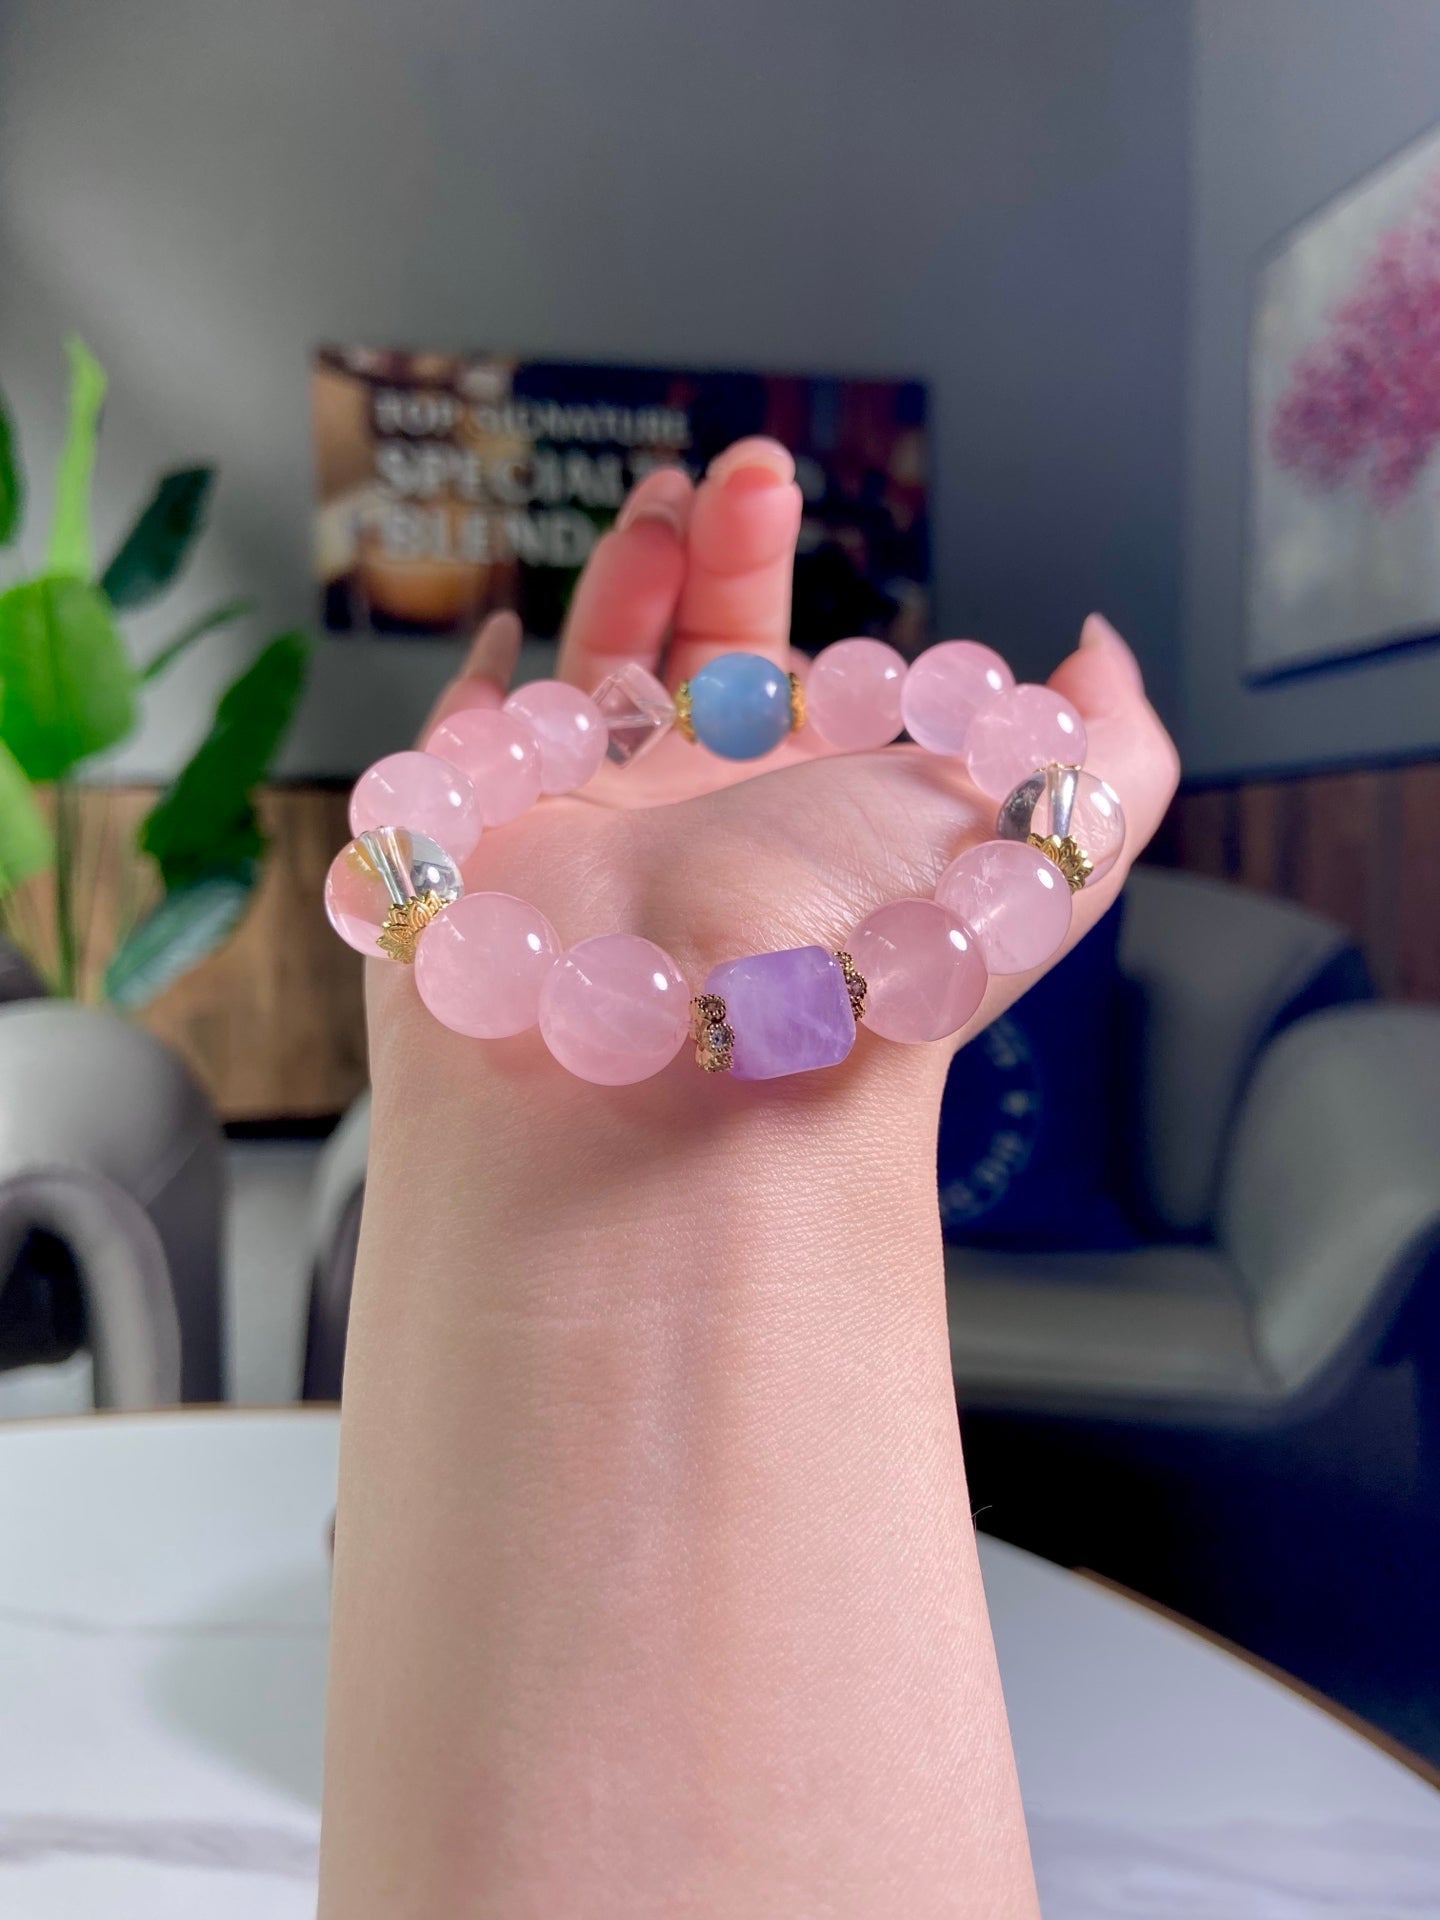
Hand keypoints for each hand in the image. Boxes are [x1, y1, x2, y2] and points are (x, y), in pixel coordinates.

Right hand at [369, 435, 1177, 1128]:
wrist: (694, 1036)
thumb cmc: (863, 935)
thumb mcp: (1053, 832)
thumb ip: (1115, 742)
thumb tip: (1100, 649)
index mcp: (825, 815)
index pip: (821, 697)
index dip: (820, 613)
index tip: (814, 519)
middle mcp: (714, 815)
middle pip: (712, 659)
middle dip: (727, 554)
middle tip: (745, 474)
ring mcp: (596, 818)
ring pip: (603, 674)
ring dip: (629, 576)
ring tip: (662, 500)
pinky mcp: (492, 821)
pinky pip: (477, 743)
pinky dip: (483, 685)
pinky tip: (500, 635)